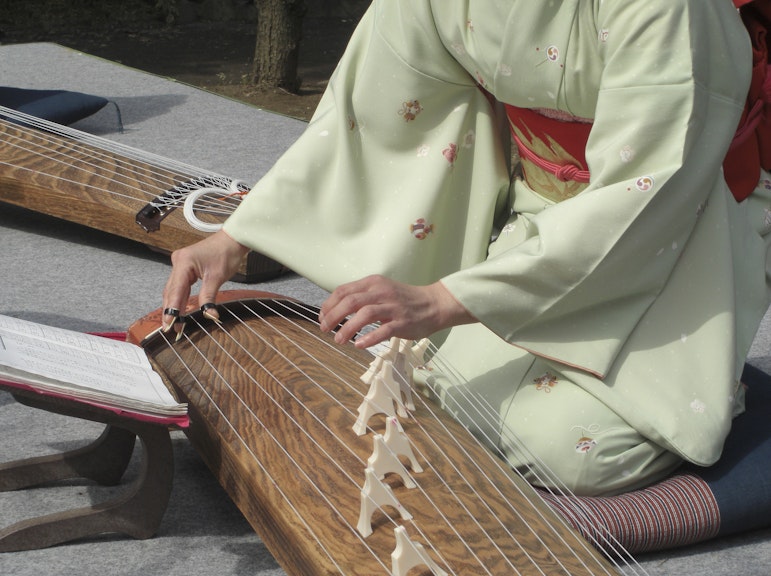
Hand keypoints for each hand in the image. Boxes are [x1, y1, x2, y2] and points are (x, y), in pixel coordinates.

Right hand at [161, 230, 248, 328]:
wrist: (232, 239)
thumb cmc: (226, 253)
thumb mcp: (217, 277)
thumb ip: (209, 297)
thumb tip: (209, 315)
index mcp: (183, 263)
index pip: (175, 290)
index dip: (172, 309)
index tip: (169, 324)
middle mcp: (178, 262)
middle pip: (171, 291)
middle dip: (170, 310)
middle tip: (169, 328)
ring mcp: (180, 264)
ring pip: (174, 289)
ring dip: (174, 305)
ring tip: (174, 323)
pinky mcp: (185, 267)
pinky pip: (180, 285)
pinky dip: (180, 297)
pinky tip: (179, 310)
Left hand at [318, 275, 475, 348]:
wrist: (434, 304)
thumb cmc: (404, 300)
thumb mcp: (381, 291)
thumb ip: (362, 297)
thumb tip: (336, 309)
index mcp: (373, 283)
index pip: (344, 291)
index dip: (329, 305)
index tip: (322, 317)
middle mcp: (382, 292)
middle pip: (350, 301)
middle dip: (333, 316)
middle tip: (325, 329)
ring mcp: (393, 307)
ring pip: (365, 314)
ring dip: (347, 328)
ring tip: (339, 340)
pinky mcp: (403, 322)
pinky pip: (384, 330)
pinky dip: (369, 338)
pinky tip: (359, 345)